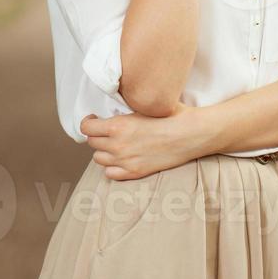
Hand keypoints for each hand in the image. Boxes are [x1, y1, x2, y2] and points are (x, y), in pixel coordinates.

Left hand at [79, 101, 212, 179]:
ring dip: (104, 151)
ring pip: (98, 159)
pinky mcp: (135, 172)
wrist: (191, 134)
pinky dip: (112, 167)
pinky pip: (110, 173)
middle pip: (92, 143)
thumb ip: (125, 109)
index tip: (94, 120)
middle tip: (106, 131)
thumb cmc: (172, 115)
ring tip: (114, 145)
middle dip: (97, 135)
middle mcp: (118, 145)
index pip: (86, 128)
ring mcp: (126, 161)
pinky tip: (121, 159)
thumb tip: (116, 105)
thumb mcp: (145, 105)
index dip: (88, 123)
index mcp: (118, 126)